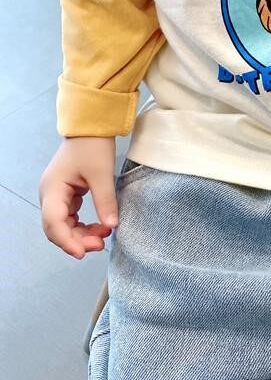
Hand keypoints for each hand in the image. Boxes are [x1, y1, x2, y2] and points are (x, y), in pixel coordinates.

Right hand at [39, 137, 117, 258]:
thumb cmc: (93, 146)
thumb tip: (112, 226)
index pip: (54, 223)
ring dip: (81, 234)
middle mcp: (50, 194)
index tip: (83, 253)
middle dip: (76, 240)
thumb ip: (105, 201)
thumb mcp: (102, 174)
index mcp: (52, 189)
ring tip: (103, 236)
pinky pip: (71, 216)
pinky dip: (83, 225)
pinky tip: (100, 227)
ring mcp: (57, 194)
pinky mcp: (67, 193)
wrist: (92, 126)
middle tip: (100, 244)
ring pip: (64, 224)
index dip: (67, 241)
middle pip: (57, 228)